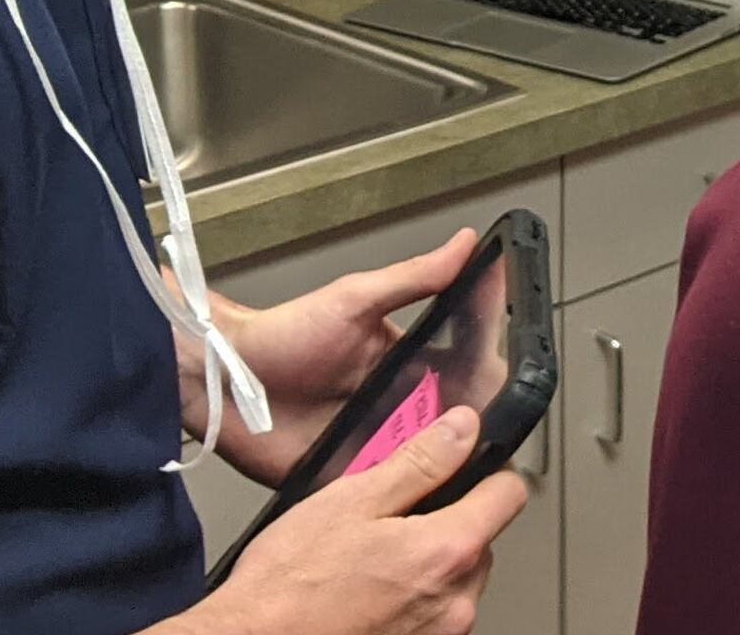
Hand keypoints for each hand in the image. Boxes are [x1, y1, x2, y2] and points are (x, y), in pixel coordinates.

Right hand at [191, 406, 528, 634]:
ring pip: (456, 581)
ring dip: (428, 566)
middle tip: (392, 520)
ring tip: (371, 562)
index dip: (487, 471)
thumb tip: (463, 429)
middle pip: (480, 541)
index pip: (509, 495)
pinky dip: (412, 602)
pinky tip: (369, 595)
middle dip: (447, 522)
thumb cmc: (288, 586)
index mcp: (447, 551)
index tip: (465, 467)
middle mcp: (455, 601)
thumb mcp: (351, 501)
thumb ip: (419, 462)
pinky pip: (434, 616)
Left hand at [199, 228, 482, 484]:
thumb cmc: (284, 334)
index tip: (515, 374)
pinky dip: (410, 494)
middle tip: (493, 429)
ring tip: (469, 466)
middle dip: (480, 425)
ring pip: (432, 459)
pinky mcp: (352, 477)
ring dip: (451, 463)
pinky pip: (390, 490)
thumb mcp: (355, 300)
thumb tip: (466, 242)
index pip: (467, 366)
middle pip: (458, 420)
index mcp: (408, 361)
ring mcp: (377, 443)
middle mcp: (399, 404)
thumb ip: (414, 278)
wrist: (224, 381)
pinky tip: (426, 496)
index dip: (492, 372)